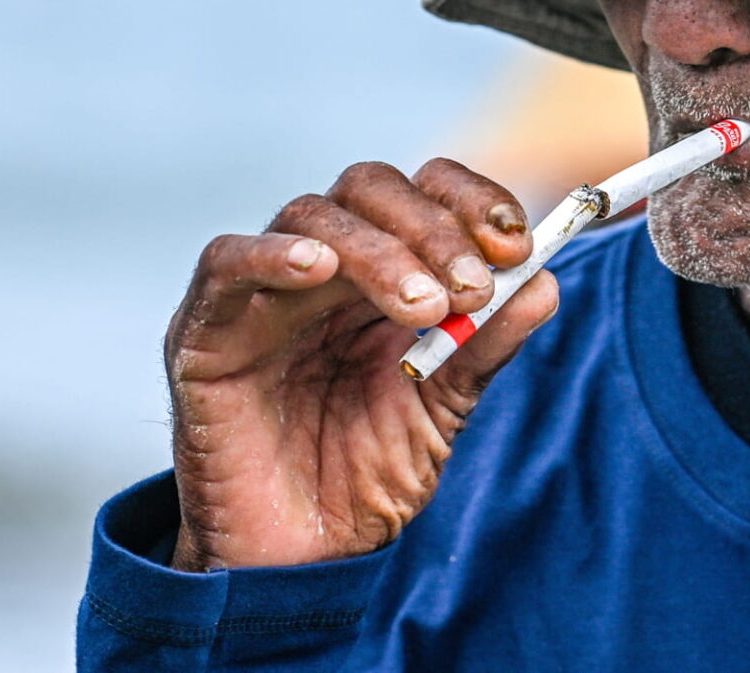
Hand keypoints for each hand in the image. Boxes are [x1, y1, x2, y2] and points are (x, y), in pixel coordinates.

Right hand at [164, 159, 556, 570]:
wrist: (299, 560)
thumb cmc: (365, 476)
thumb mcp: (446, 408)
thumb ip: (488, 345)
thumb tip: (546, 281)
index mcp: (385, 274)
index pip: (425, 193)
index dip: (472, 202)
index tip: (518, 242)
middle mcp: (326, 270)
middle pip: (372, 189)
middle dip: (434, 228)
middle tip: (472, 288)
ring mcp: (263, 294)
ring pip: (313, 217)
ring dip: (380, 252)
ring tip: (425, 308)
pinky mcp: (204, 331)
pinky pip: (225, 264)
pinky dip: (270, 254)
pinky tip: (316, 269)